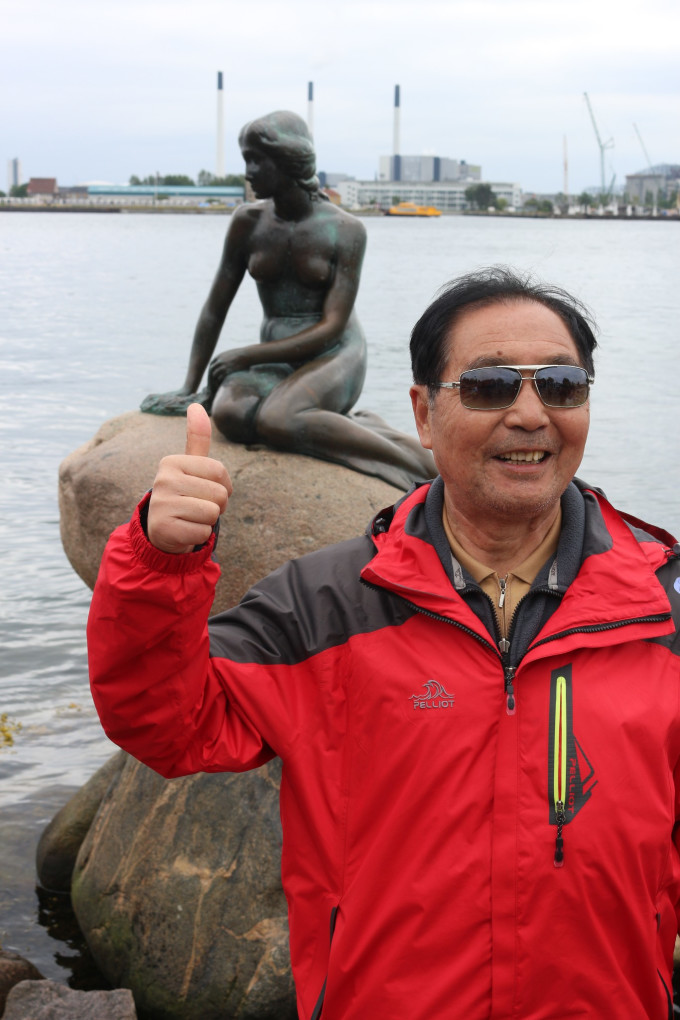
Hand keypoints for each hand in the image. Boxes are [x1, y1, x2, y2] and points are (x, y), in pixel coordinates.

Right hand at [148, 403, 232, 553]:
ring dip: (208, 521)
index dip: (223, 486)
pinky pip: (202, 533)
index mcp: (171, 461)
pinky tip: (185, 530)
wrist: (163, 530)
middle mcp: (163, 480)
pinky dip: (199, 535)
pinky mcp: (163, 529)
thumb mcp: (190, 466)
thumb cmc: (185, 494)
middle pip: (219, 494)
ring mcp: (161, 504)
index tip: (205, 489)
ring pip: (212, 514)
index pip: (220, 471)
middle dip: (216, 505)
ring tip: (191, 518)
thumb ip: (196, 439)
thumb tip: (196, 405)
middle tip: (197, 507)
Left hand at [207, 350, 248, 393]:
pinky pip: (220, 377)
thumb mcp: (230, 354)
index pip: (212, 364)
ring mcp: (223, 366)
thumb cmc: (241, 354)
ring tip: (217, 383)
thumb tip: (225, 362)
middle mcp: (220, 361)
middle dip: (212, 375)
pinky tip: (222, 383)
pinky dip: (220, 381)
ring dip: (215, 379)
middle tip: (213, 380)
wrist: (246, 355)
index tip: (213, 374)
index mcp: (219, 356)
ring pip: (215, 374)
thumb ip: (225, 358)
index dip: (212, 370)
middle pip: (212, 370)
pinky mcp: (228, 371)